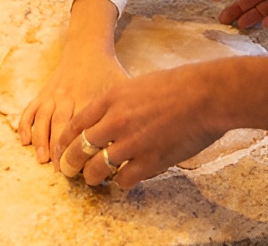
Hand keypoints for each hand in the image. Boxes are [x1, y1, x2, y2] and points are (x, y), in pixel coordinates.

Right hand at [19, 49, 127, 164]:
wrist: (87, 47)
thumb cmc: (107, 70)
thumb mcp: (120, 86)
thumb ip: (124, 109)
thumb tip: (137, 136)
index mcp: (88, 98)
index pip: (83, 128)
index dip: (82, 148)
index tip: (84, 167)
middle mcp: (68, 98)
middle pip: (61, 126)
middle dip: (60, 150)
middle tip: (62, 171)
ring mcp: (53, 95)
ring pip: (44, 120)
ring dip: (42, 141)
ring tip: (43, 160)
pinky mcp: (43, 92)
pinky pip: (30, 110)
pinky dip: (26, 125)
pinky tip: (25, 142)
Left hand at [56, 64, 224, 188]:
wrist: (205, 95)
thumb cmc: (177, 86)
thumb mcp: (137, 85)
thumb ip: (118, 103)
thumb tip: (106, 119)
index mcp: (111, 99)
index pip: (76, 125)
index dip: (65, 141)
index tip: (62, 149)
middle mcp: (116, 122)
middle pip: (79, 150)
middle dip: (70, 164)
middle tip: (69, 171)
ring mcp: (131, 144)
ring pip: (96, 170)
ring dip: (93, 177)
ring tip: (95, 179)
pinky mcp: (149, 162)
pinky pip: (123, 180)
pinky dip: (121, 182)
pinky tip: (124, 179)